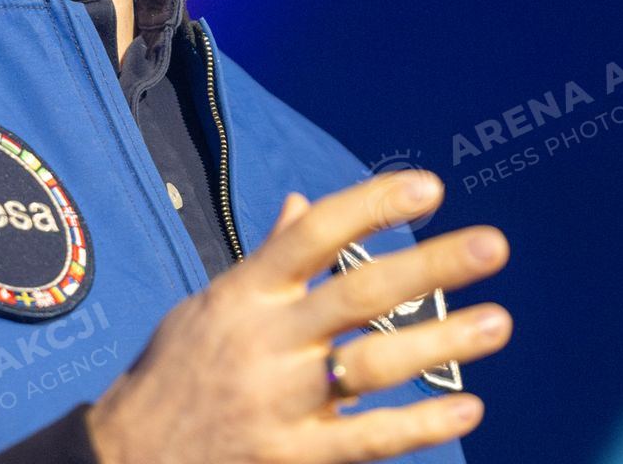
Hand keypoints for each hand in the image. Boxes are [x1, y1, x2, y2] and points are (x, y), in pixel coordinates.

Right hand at [85, 169, 510, 463]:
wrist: (124, 461)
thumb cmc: (176, 373)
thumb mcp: (209, 306)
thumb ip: (265, 261)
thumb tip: (303, 206)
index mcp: (245, 294)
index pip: (313, 234)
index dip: (371, 206)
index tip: (429, 187)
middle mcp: (266, 342)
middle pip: (358, 294)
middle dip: (430, 267)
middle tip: (493, 245)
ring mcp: (280, 402)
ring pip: (374, 366)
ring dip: (442, 342)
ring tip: (498, 321)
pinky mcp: (291, 457)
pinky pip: (369, 440)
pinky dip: (421, 423)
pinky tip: (469, 405)